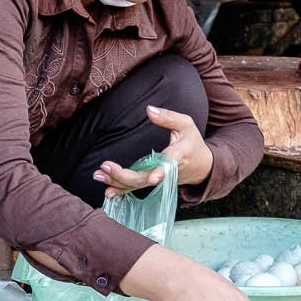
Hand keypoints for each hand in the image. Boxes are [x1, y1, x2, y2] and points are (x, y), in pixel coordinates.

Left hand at [94, 106, 211, 195]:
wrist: (202, 167)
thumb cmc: (193, 143)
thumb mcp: (187, 125)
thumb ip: (168, 117)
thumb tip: (149, 109)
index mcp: (177, 157)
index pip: (168, 165)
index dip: (160, 172)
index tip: (153, 178)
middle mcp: (167, 172)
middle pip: (144, 179)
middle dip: (124, 176)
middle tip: (105, 166)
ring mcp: (159, 180)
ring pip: (137, 185)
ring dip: (116, 182)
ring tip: (98, 175)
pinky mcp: (152, 183)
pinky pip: (135, 189)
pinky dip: (121, 190)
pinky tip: (107, 191)